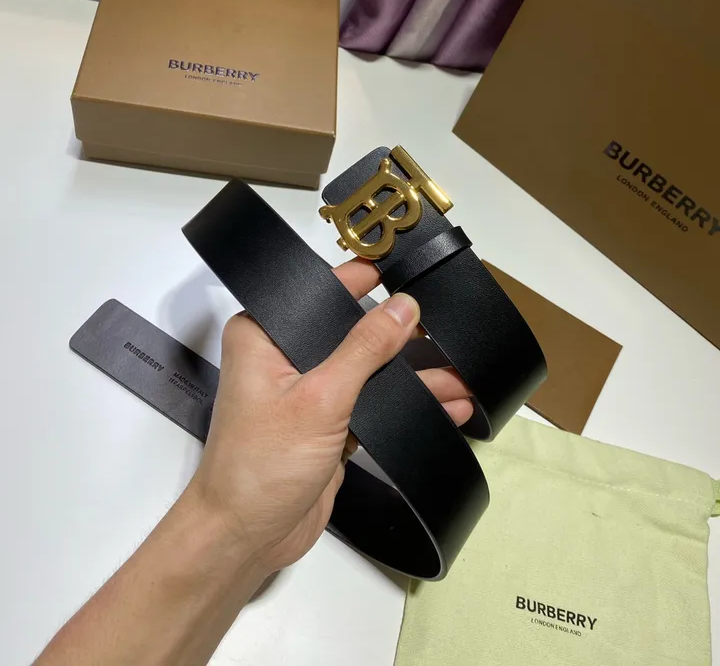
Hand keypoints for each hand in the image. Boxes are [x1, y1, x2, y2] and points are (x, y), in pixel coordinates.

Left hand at [190, 258, 472, 573]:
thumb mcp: (320, 398)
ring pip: (369, 369)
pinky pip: (373, 401)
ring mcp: (309, 390)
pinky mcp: (328, 421)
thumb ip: (364, 349)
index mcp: (265, 334)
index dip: (365, 280)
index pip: (322, 292)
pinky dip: (405, 403)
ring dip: (413, 376)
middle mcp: (285, 355)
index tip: (408, 273)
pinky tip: (446, 405)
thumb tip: (403, 307)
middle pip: (352, 331)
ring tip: (461, 376)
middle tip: (445, 329)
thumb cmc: (259, 467)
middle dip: (401, 336)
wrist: (249, 537)